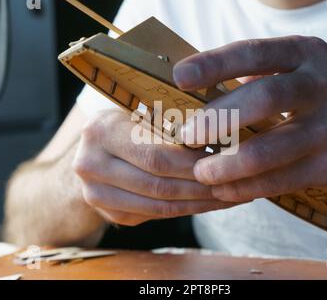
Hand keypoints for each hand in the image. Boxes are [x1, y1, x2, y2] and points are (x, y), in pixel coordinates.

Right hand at [73, 109, 236, 225]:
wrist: (93, 151)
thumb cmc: (126, 123)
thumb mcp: (140, 110)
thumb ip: (169, 123)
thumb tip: (219, 134)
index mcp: (102, 132)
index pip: (156, 156)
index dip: (194, 163)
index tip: (227, 162)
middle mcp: (91, 166)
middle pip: (159, 185)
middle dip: (202, 187)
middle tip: (236, 185)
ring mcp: (96, 195)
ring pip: (159, 207)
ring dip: (199, 204)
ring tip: (229, 196)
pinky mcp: (109, 214)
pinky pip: (155, 216)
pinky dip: (186, 211)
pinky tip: (208, 203)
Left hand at [173, 36, 326, 201]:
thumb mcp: (312, 69)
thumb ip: (268, 73)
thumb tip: (210, 85)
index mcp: (311, 55)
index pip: (255, 53)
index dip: (213, 64)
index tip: (180, 77)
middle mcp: (325, 86)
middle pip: (263, 99)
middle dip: (218, 120)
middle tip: (188, 136)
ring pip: (269, 150)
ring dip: (227, 165)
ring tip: (201, 172)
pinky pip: (281, 180)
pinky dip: (246, 188)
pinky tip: (225, 190)